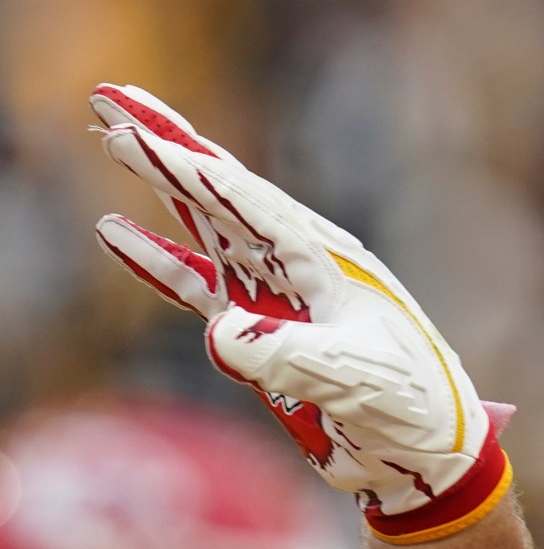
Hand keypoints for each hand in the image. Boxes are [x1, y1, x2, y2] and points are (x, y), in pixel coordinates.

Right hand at [89, 83, 512, 543]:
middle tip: (108, 94)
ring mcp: (283, 296)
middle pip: (225, 194)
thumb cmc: (409, 410)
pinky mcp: (267, 331)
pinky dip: (159, 260)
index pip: (251, 203)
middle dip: (169, 148)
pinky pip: (201, 285)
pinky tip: (116, 233)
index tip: (141, 132)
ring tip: (112, 136)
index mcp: (331, 264)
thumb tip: (220, 331)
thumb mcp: (357, 383)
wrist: (430, 454)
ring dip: (161, 187)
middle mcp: (304, 267)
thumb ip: (291, 356)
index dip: (194, 169)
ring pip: (209, 226)